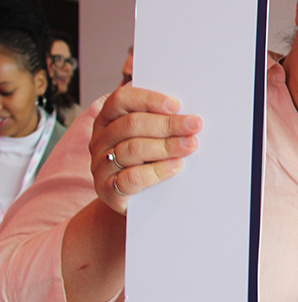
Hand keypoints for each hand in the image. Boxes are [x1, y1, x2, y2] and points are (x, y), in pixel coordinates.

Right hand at [90, 86, 201, 214]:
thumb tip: (187, 113)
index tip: (176, 105)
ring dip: (166, 146)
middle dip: (167, 124)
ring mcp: (101, 165)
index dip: (148, 99)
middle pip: (131, 124)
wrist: (140, 201)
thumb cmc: (149, 160)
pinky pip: (131, 177)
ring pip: (132, 149)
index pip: (121, 100)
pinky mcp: (107, 190)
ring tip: (190, 145)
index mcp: (108, 119)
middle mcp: (100, 139)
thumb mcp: (152, 136)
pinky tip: (176, 166)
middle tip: (194, 126)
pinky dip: (156, 170)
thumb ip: (162, 121)